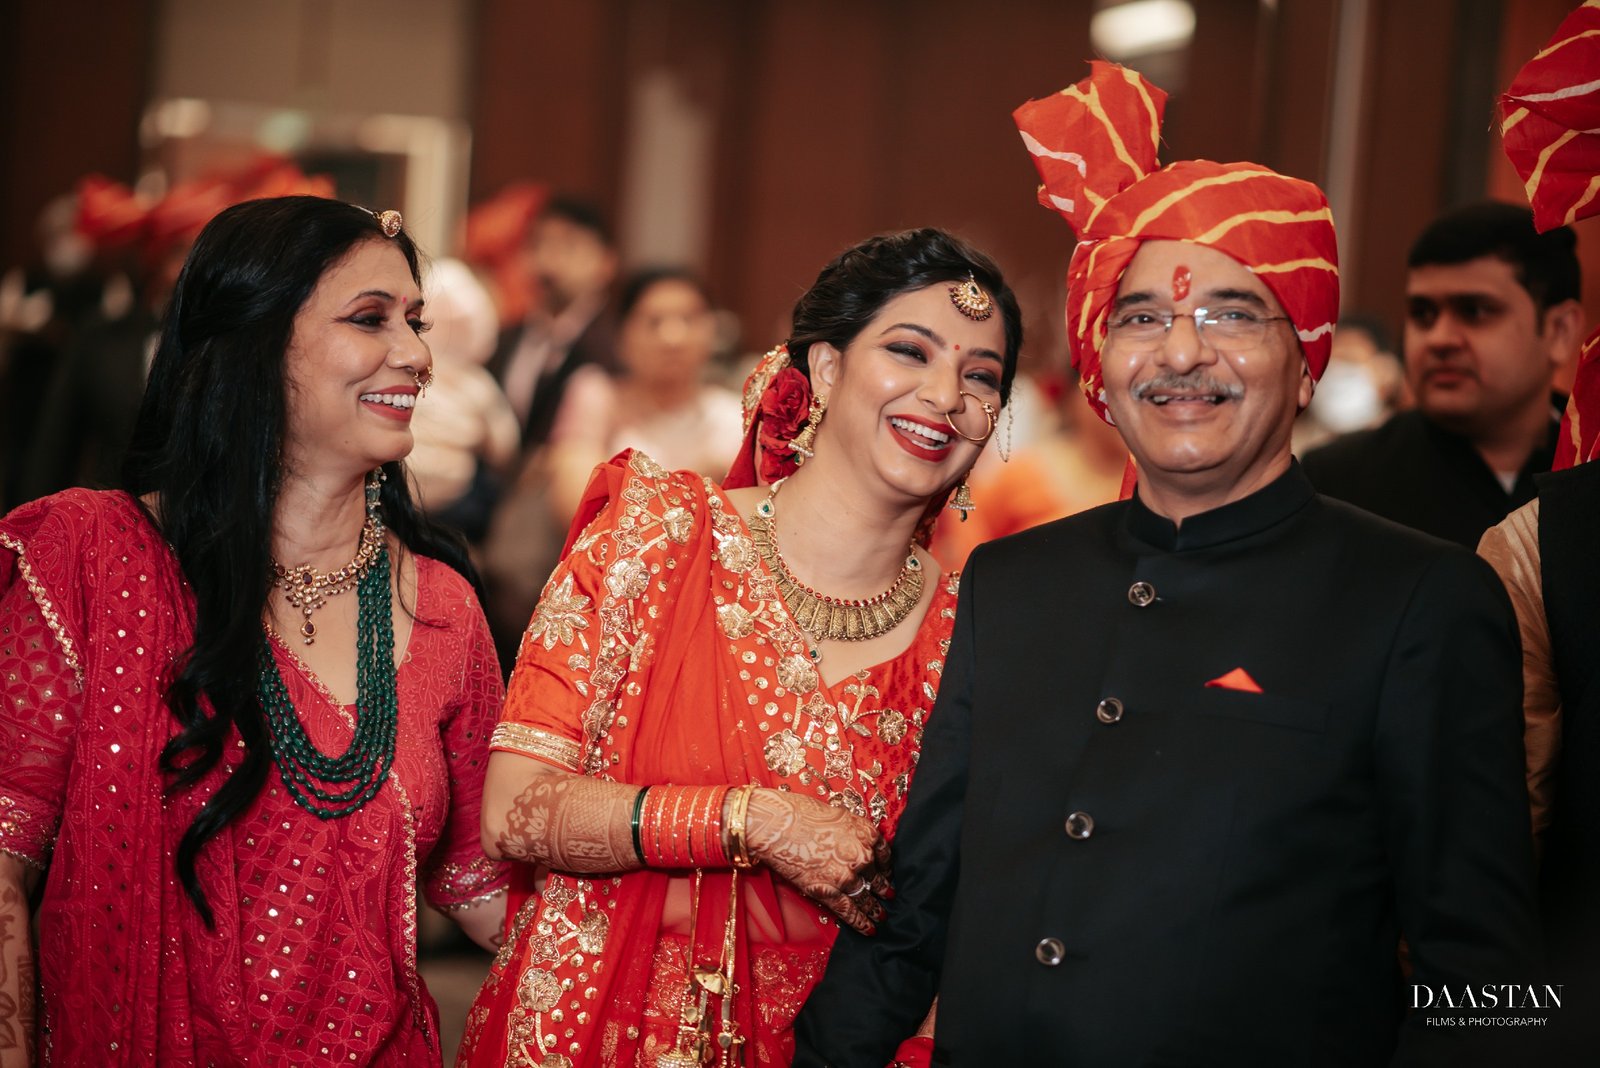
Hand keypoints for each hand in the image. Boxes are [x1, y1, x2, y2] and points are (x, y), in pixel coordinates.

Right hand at [743, 789, 891, 934]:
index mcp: (866, 834)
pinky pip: (849, 911)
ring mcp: (847, 876)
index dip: (886, 867)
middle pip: (877, 878)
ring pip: (866, 898)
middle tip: (889, 897)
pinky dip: (860, 923)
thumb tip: (853, 841)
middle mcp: (862, 856)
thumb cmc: (802, 814)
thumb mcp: (838, 815)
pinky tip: (868, 929)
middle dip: (883, 890)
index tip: (887, 873)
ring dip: (874, 910)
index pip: (884, 855)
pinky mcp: (829, 892)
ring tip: (880, 917)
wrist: (778, 825)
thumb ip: (851, 832)